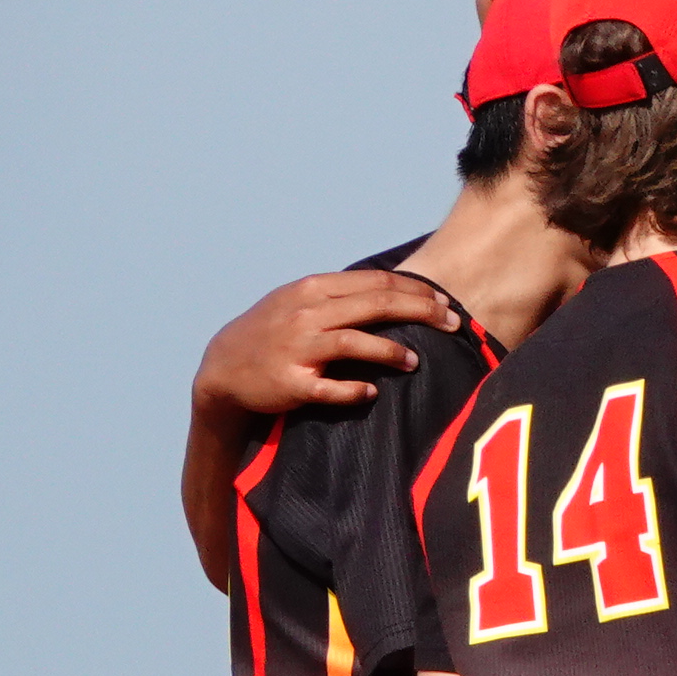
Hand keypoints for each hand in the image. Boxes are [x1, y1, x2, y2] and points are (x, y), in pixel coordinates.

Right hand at [198, 270, 457, 416]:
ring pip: (353, 342)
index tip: (445, 301)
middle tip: (453, 324)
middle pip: (374, 305)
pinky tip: (372, 392)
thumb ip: (341, 295)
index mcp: (313, 290)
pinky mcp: (291, 383)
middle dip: (420, 312)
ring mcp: (298, 348)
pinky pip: (329, 388)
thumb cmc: (272, 332)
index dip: (415, 291)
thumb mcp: (300, 302)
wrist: (223, 367)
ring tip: (415, 361)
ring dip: (390, 351)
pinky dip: (353, 390)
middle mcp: (306, 314)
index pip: (375, 283)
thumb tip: (394, 292)